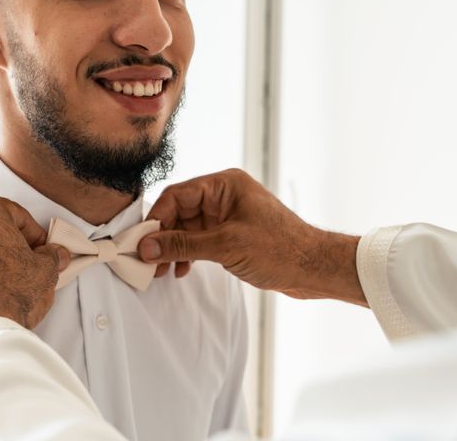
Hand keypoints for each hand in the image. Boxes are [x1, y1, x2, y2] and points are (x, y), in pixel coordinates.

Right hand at [138, 169, 366, 306]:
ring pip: (187, 228)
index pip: (177, 195)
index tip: (141, 242)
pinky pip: (199, 241)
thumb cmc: (281, 249)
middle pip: (179, 212)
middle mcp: (224, 196)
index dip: (156, 219)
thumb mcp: (225, 246)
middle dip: (163, 237)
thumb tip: (147, 246)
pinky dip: (188, 254)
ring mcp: (227, 216)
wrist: (314, 269)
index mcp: (224, 185)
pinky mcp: (231, 234)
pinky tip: (181, 270)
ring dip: (173, 249)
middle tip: (148, 260)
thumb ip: (183, 245)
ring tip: (162, 271)